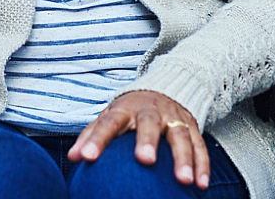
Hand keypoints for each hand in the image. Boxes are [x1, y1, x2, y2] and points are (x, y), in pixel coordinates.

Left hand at [68, 91, 209, 189]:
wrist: (163, 88)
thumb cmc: (129, 112)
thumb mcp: (110, 116)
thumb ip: (91, 135)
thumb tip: (73, 157)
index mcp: (125, 108)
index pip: (109, 121)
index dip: (97, 138)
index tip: (87, 157)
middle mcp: (150, 110)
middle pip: (149, 122)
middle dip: (147, 140)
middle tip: (145, 160)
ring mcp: (173, 117)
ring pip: (179, 134)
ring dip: (183, 157)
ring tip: (184, 181)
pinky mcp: (191, 126)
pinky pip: (199, 145)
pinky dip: (202, 164)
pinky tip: (201, 186)